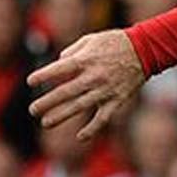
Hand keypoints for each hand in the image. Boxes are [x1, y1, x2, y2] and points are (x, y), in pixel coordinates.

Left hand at [28, 30, 147, 138]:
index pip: (58, 70)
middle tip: (33, 110)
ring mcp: (105, 90)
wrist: (145, 49)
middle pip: (65, 92)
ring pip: (79, 106)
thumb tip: (59, 63)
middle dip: (47, 102)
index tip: (31, 82)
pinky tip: (80, 137)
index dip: (43, 76)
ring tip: (45, 123)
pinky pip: (103, 117)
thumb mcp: (91, 39)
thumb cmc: (115, 42)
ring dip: (61, 115)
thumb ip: (72, 51)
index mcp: (85, 60)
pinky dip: (92, 128)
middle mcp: (93, 77)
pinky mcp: (117, 100)